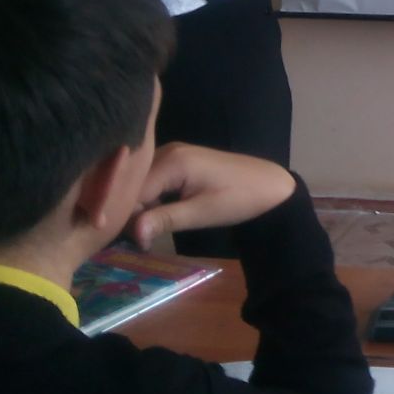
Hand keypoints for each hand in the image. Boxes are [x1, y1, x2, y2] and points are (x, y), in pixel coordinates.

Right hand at [128, 143, 295, 247]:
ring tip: (146, 231)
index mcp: (171, 161)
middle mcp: (166, 151)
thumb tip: (132, 234)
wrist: (269, 185)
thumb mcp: (201, 213)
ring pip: (139, 183)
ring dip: (139, 207)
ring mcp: (172, 153)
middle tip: (139, 240)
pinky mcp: (177, 161)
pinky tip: (156, 216)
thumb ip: (164, 220)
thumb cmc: (238, 198)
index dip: (125, 217)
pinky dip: (150, 199)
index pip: (130, 191)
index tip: (130, 242)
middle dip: (130, 212)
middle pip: (132, 184)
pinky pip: (152, 180)